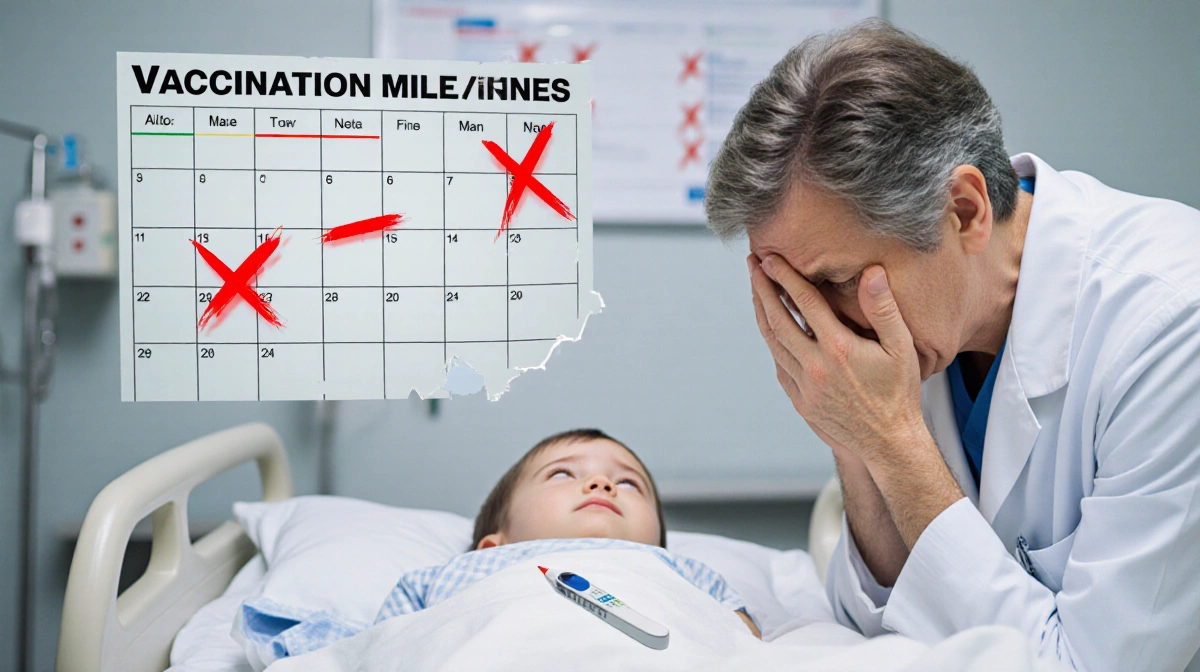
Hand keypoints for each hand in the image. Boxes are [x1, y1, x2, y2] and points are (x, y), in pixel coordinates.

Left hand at [748, 253, 925, 464]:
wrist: (889, 442)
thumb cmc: (900, 391)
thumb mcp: (901, 347)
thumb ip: (884, 308)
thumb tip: (872, 272)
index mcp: (839, 349)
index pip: (803, 302)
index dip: (785, 276)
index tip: (770, 257)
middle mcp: (815, 367)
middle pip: (777, 319)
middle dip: (761, 289)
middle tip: (752, 264)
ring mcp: (804, 386)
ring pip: (773, 343)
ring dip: (761, 314)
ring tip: (756, 291)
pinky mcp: (800, 401)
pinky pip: (779, 365)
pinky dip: (772, 343)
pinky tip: (771, 329)